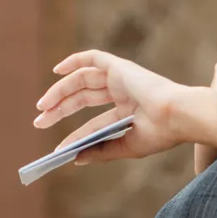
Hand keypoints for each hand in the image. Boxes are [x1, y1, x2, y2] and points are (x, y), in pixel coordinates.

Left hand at [34, 51, 205, 164]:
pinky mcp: (119, 67)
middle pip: (83, 98)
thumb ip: (101, 151)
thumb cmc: (159, 134)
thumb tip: (74, 159)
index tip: (59, 149)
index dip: (76, 135)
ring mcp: (121, 78)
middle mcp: (124, 92)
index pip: (95, 123)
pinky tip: (57, 71)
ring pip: (81, 81)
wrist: (177, 116)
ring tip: (42, 107)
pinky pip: (92, 58)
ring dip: (59, 92)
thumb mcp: (126, 146)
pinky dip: (74, 61)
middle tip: (39, 122)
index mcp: (130, 112)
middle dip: (59, 109)